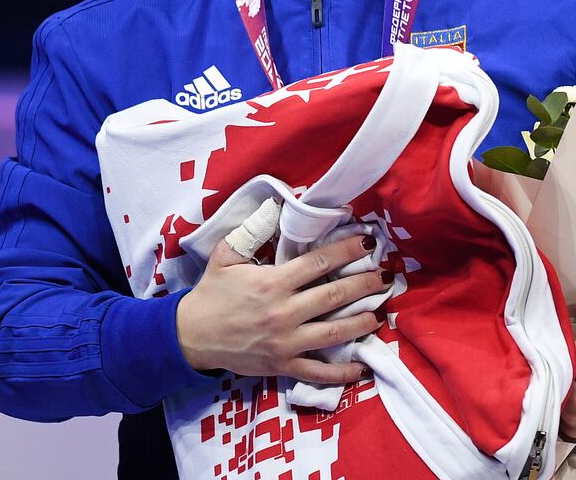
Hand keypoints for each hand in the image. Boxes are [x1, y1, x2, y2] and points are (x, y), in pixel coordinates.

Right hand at [176, 232, 389, 383]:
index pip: (320, 262)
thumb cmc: (211, 293)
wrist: (189, 336)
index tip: (369, 242)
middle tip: (386, 276)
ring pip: (334, 333)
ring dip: (362, 322)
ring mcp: (285, 342)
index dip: (348, 250)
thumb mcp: (226, 256)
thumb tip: (275, 205)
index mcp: (273, 282)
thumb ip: (252, 231)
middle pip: (335, 296)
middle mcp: (284, 312)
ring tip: (381, 314)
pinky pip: (317, 371)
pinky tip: (360, 366)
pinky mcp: (282, 365)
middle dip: (366, 284)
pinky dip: (341, 372)